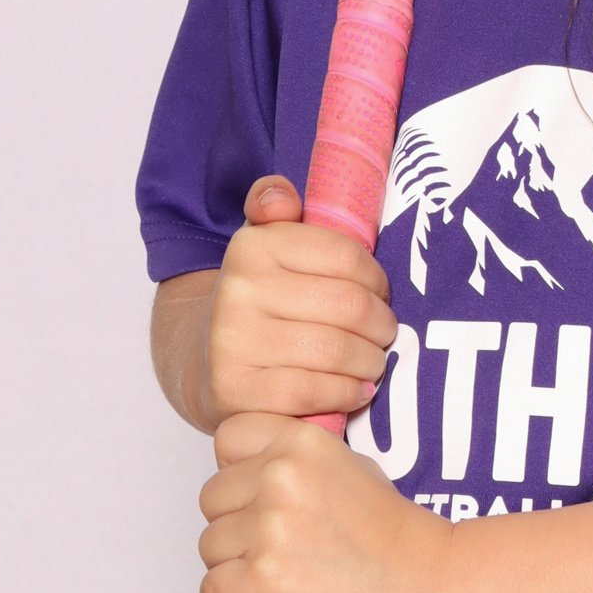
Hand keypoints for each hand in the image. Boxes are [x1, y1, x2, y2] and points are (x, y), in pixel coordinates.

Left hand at [198, 411, 453, 592]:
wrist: (423, 584)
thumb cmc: (391, 533)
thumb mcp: (351, 464)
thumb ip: (299, 461)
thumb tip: (253, 472)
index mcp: (300, 442)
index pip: (228, 440)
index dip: (237, 470)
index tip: (255, 494)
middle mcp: (279, 478)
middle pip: (212, 499)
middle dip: (233, 522)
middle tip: (268, 544)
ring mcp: (268, 529)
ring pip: (209, 546)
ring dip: (232, 564)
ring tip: (273, 575)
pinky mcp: (262, 580)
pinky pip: (213, 588)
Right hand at [205, 176, 397, 425]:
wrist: (208, 361)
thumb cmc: (261, 299)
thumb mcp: (265, 243)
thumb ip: (274, 205)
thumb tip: (280, 198)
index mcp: (254, 245)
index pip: (347, 257)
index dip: (378, 280)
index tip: (381, 294)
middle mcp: (238, 289)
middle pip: (349, 306)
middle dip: (382, 325)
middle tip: (385, 335)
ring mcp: (233, 342)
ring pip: (336, 351)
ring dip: (370, 362)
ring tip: (374, 362)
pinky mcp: (234, 390)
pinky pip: (313, 392)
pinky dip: (346, 394)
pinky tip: (357, 391)